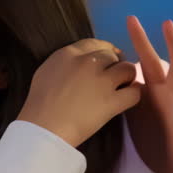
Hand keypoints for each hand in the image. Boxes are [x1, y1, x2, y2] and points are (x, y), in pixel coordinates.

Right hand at [17, 38, 140, 147]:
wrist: (43, 129)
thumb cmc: (38, 105)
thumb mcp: (45, 72)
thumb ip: (64, 63)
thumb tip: (77, 63)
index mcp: (69, 54)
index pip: (95, 43)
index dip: (105, 51)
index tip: (107, 60)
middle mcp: (88, 63)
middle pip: (112, 55)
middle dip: (115, 64)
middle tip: (114, 76)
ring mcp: (101, 82)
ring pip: (127, 69)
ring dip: (127, 77)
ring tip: (123, 87)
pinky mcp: (111, 102)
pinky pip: (134, 92)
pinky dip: (133, 94)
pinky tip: (128, 99)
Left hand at [123, 16, 172, 172]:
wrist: (172, 167)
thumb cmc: (153, 141)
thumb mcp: (134, 116)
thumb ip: (126, 96)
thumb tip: (109, 81)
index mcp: (147, 94)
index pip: (134, 68)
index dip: (121, 55)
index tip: (106, 39)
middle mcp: (163, 93)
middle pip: (151, 61)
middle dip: (142, 41)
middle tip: (131, 19)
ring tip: (168, 25)